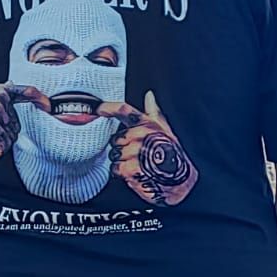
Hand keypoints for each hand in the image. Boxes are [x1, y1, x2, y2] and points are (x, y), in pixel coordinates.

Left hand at [98, 90, 198, 206]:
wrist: (180, 181)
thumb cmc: (172, 155)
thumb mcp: (166, 130)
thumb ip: (154, 112)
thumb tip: (149, 95)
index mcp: (147, 125)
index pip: (123, 111)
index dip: (107, 107)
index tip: (97, 108)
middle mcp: (140, 136)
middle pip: (116, 138)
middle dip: (121, 147)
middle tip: (136, 154)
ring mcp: (135, 152)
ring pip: (114, 154)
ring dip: (121, 161)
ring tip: (137, 164)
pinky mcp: (131, 169)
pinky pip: (115, 168)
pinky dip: (121, 173)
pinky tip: (134, 173)